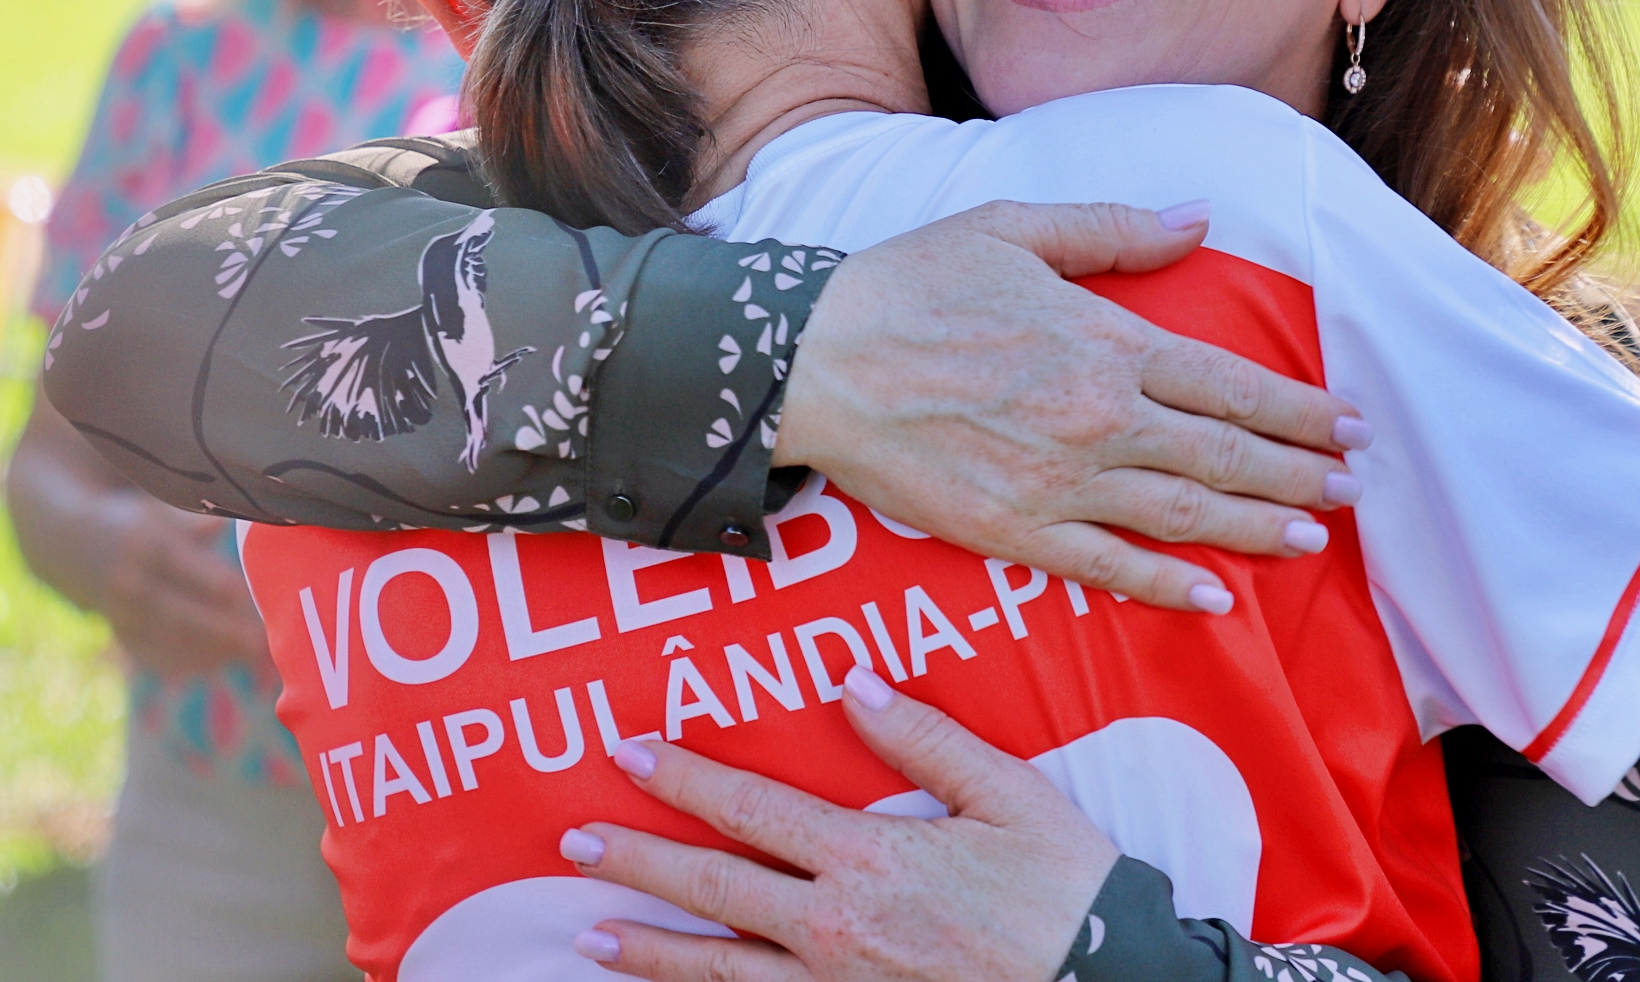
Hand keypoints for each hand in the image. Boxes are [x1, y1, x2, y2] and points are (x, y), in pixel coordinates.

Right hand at [100, 505, 272, 679]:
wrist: (70, 544)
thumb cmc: (135, 523)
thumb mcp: (156, 510)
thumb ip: (191, 519)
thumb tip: (220, 523)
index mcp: (143, 544)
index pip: (177, 565)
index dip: (209, 581)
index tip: (242, 593)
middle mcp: (128, 582)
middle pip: (173, 611)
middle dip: (217, 629)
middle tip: (257, 640)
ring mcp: (121, 614)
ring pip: (166, 640)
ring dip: (208, 651)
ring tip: (249, 655)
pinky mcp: (120, 635)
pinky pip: (153, 656)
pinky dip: (187, 663)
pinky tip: (220, 665)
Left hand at [559, 669, 1116, 981]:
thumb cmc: (1066, 890)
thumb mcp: (1009, 794)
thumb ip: (925, 740)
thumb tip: (852, 686)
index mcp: (870, 857)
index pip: (753, 810)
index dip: (686, 779)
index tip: (631, 752)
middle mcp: (835, 927)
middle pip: (714, 889)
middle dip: (637, 861)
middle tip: (574, 841)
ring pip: (720, 971)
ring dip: (648, 949)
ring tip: (587, 934)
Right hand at [777, 201, 1370, 613]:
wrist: (812, 362)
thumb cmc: (909, 285)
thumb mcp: (1014, 227)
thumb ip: (1116, 230)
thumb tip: (1200, 220)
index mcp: (1104, 342)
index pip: (1229, 383)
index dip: (1299, 408)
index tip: (1349, 423)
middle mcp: (1097, 418)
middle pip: (1224, 454)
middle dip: (1298, 472)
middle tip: (1354, 488)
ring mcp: (1059, 483)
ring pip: (1182, 514)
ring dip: (1256, 528)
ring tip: (1312, 536)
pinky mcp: (1014, 532)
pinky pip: (1109, 567)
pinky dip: (1169, 585)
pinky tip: (1215, 596)